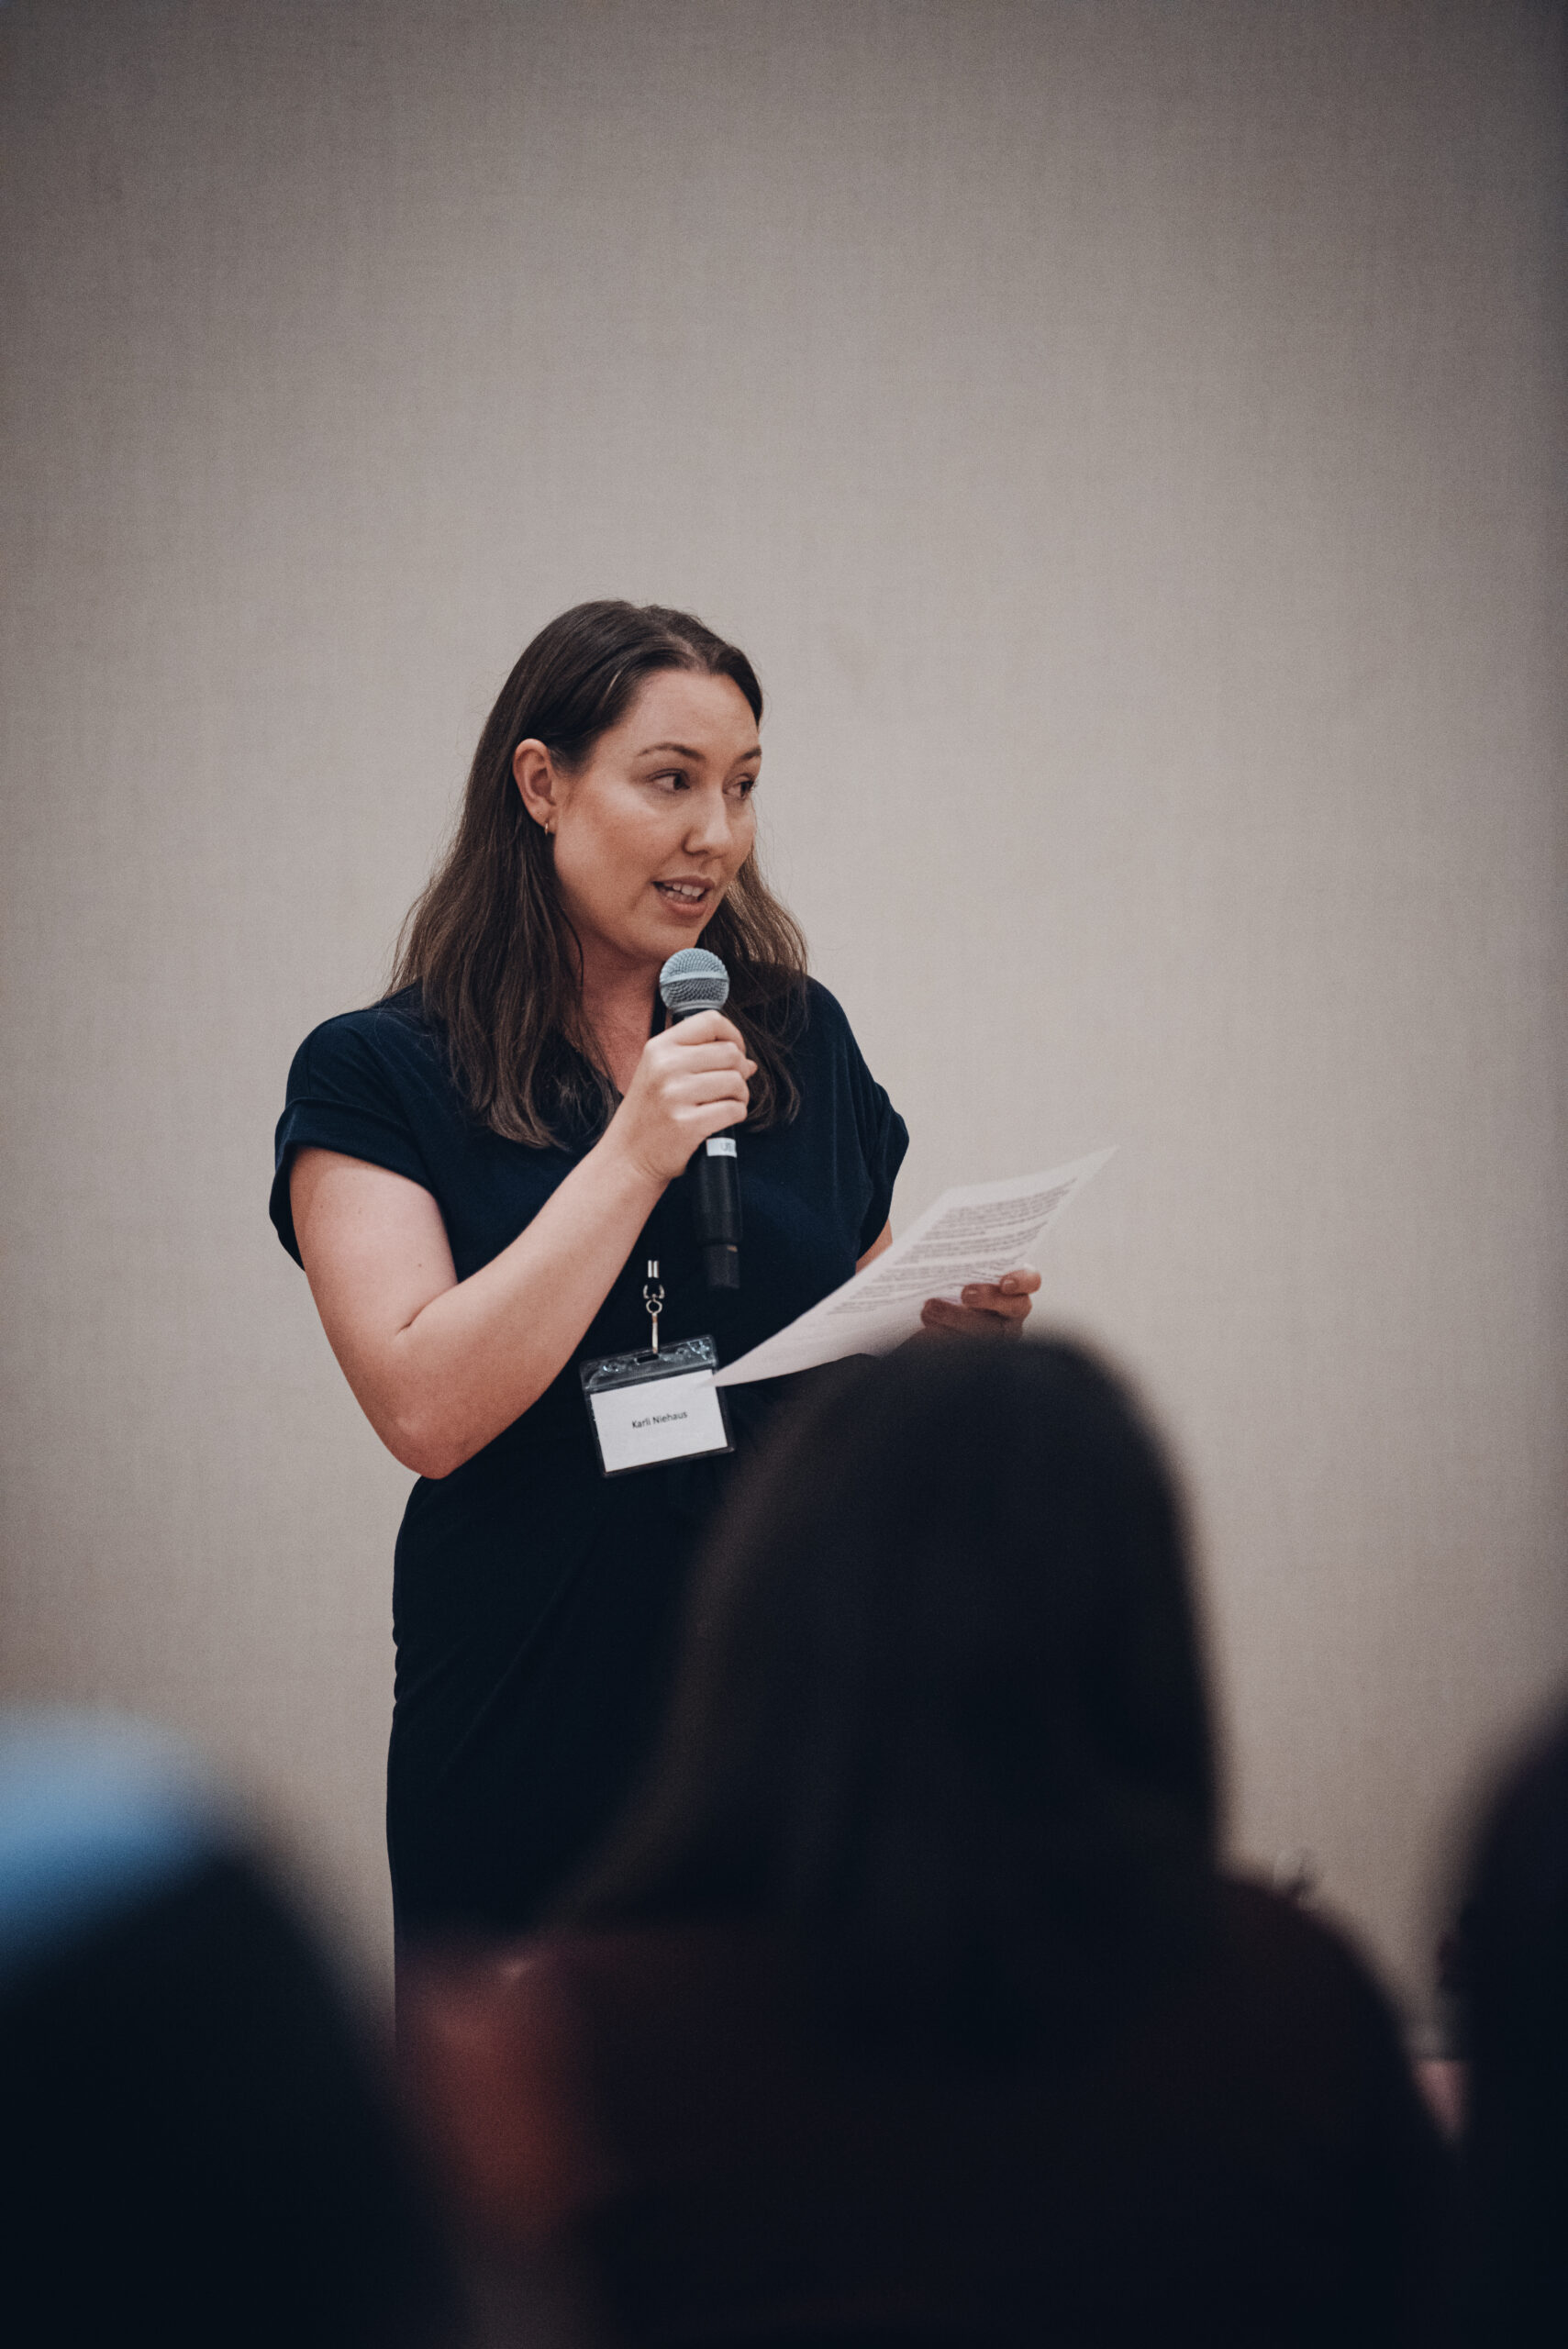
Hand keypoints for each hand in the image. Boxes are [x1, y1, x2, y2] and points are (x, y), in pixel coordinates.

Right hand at [604, 1011, 755, 1185]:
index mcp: (659, 1048)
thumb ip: (699, 1059)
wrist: (627, 1157)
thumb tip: (749, 1062)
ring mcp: (676, 1095)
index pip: (711, 1021)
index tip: (735, 1053)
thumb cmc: (648, 1115)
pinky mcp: (688, 1124)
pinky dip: (736, 1115)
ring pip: (736, 1081)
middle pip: (730, 1053)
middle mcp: (666, 1067)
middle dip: (739, 1071)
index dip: (733, 1035)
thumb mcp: (659, 1074)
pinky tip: (722, 1120)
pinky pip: (734, 1110)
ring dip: (740, 1095)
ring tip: (725, 1104)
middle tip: (730, 1088)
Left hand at [918, 1267, 1039, 1339]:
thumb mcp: (957, 1265)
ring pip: (990, 1332)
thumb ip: (961, 1256)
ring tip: (931, 1309)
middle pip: (1014, 1307)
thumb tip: (945, 1235)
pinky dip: (944, 1334)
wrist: (929, 1305)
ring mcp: (999, 1334)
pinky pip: (967, 1347)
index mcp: (1014, 1283)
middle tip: (964, 1293)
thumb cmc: (949, 1279)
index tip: (1005, 1283)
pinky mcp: (979, 1350)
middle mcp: (1012, 1310)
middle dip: (989, 1299)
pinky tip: (926, 1325)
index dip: (1023, 1281)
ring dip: (959, 1319)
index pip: (1031, 1280)